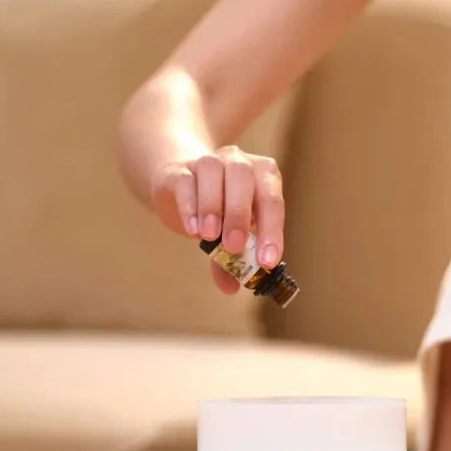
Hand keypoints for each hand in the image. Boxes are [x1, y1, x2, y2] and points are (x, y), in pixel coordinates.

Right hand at [151, 145, 284, 293]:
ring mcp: (207, 161)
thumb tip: (230, 288)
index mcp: (261, 177)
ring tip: (209, 236)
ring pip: (212, 171)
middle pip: (243, 176)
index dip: (272, 231)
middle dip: (239, 214)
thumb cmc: (217, 210)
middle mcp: (237, 162)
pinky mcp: (179, 170)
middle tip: (233, 246)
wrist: (180, 183)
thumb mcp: (229, 235)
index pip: (271, 200)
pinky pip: (185, 181)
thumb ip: (231, 260)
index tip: (267, 261)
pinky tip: (192, 229)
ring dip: (212, 206)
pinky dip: (189, 205)